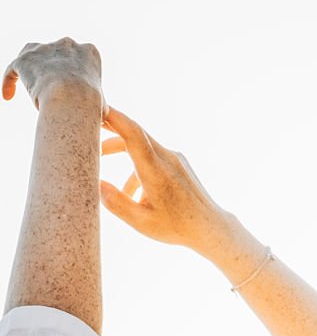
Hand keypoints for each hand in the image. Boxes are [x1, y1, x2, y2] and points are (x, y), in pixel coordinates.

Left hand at [2, 37, 105, 112]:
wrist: (72, 99)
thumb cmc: (90, 106)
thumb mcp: (101, 103)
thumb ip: (98, 103)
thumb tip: (100, 114)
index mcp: (89, 52)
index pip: (80, 59)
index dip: (74, 76)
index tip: (71, 91)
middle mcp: (67, 45)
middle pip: (55, 55)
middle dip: (52, 71)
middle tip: (50, 92)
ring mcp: (45, 49)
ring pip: (32, 57)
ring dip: (30, 71)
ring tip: (29, 90)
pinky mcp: (25, 58)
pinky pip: (13, 69)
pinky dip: (9, 81)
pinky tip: (8, 95)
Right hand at [100, 107, 224, 248]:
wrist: (210, 227)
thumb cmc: (177, 227)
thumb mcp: (142, 222)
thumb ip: (117, 204)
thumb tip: (96, 185)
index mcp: (156, 170)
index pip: (132, 133)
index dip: (113, 117)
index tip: (94, 107)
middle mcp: (167, 158)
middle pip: (134, 132)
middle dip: (110, 126)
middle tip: (87, 123)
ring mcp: (175, 158)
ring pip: (142, 145)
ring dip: (121, 149)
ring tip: (99, 159)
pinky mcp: (178, 163)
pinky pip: (152, 156)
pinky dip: (136, 165)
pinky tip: (130, 191)